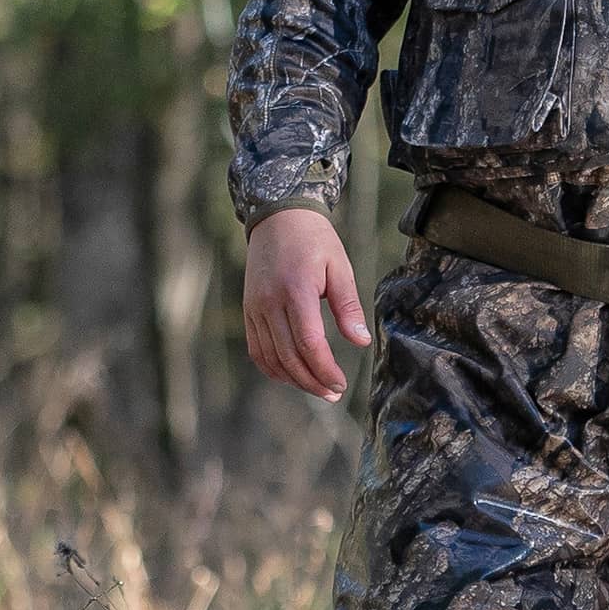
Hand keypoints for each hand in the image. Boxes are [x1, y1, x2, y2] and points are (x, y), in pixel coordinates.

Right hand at [241, 207, 368, 402]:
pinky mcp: (249, 310)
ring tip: (316, 388)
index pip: (308, 343)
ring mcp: (255, 308)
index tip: (340, 384)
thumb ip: (348, 305)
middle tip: (333, 392)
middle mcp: (270, 302)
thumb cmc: (314, 239)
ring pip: (270, 358)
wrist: (277, 217)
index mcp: (295, 290)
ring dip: (293, 379)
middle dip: (312, 381)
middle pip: (288, 356)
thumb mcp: (339, 266)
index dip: (324, 370)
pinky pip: (257, 349)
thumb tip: (360, 341)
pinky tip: (291, 375)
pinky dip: (272, 368)